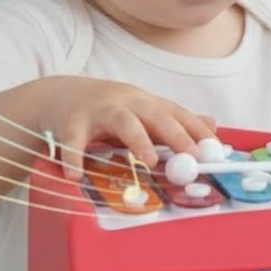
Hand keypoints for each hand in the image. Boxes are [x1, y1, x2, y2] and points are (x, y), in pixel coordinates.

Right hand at [32, 76, 216, 179]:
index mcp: (144, 103)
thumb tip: (212, 125)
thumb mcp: (141, 112)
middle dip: (176, 133)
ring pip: (122, 121)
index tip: (215, 149)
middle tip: (191, 155)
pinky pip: (73, 140)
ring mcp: (98, 111)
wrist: (55, 95)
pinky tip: (76, 174)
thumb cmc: (105, 110)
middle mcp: (125, 103)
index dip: (197, 129)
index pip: (176, 113)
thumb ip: (174, 121)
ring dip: (137, 140)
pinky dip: (74, 156)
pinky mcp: (69, 123)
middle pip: (154, 114)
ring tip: (149, 161)